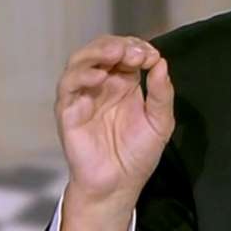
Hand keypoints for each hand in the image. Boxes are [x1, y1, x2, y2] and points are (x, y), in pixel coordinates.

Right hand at [54, 35, 174, 210]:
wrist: (118, 185)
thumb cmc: (138, 154)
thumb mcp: (160, 122)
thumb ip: (162, 93)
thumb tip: (161, 63)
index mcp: (124, 83)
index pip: (126, 52)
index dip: (137, 47)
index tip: (151, 56)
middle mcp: (102, 84)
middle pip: (102, 50)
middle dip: (118, 45)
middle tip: (136, 52)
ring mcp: (83, 95)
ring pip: (81, 61)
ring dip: (98, 52)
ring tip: (117, 55)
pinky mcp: (68, 110)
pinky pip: (68, 86)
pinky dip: (81, 76)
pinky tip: (99, 78)